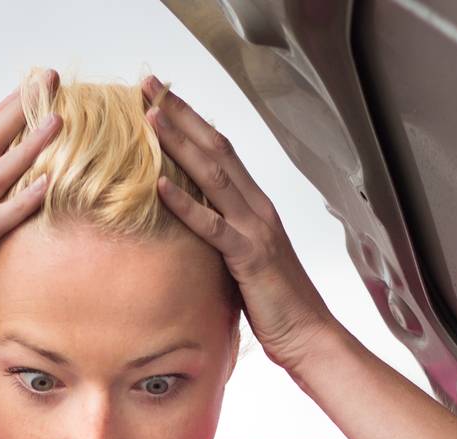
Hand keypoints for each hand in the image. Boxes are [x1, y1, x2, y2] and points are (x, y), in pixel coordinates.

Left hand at [143, 75, 340, 376]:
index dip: (192, 121)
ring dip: (179, 144)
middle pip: (215, 149)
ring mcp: (256, 230)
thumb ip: (226, 241)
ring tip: (149, 117)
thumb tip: (197, 235)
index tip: (161, 97)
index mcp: (256, 208)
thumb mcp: (247, 266)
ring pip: (213, 176)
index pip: (221, 152)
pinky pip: (213, 226)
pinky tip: (159, 185)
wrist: (309, 337)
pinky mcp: (250, 258)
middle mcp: (258, 209)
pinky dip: (185, 204)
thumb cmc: (278, 307)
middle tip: (147, 84)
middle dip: (180, 115)